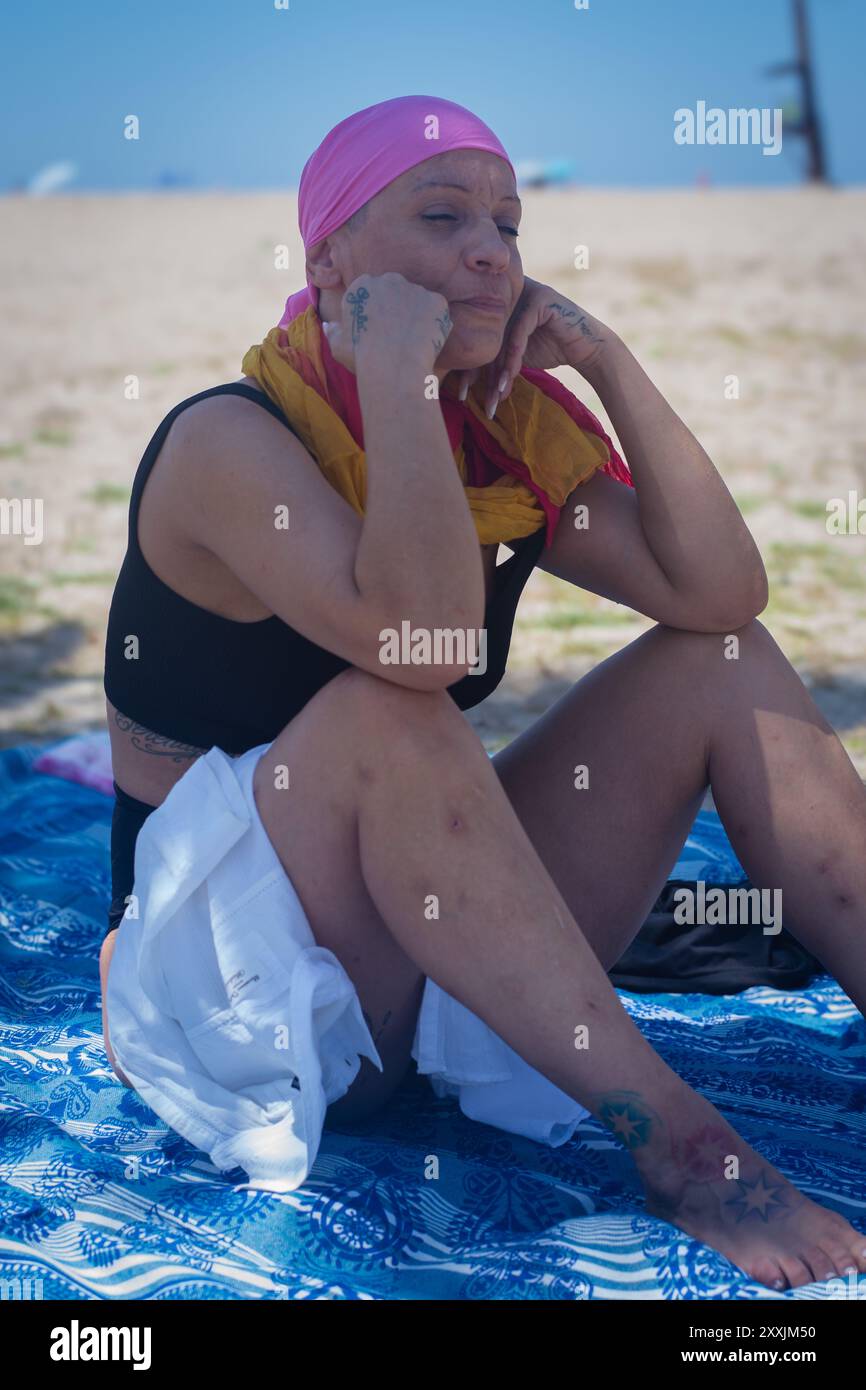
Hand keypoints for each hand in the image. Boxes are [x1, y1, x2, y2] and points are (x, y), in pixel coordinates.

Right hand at [322, 272, 452, 377]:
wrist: (394, 367)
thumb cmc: (362, 357)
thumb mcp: (338, 346)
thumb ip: (334, 331)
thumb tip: (329, 326)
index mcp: (362, 285)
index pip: (370, 290)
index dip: (375, 309)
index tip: (377, 328)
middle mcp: (389, 279)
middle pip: (395, 289)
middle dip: (396, 306)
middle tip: (397, 333)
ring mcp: (415, 288)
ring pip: (417, 299)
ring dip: (416, 314)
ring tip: (413, 340)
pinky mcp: (436, 300)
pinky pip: (436, 310)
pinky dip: (434, 323)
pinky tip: (427, 341)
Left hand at [453, 277, 615, 417]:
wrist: (585, 347)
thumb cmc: (549, 349)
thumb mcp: (513, 354)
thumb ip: (491, 356)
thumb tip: (459, 380)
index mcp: (496, 303)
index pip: (476, 336)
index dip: (467, 367)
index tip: (460, 394)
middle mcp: (507, 294)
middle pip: (485, 335)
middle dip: (477, 371)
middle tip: (468, 396)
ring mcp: (524, 292)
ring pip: (501, 336)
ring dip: (498, 370)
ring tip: (495, 395)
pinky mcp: (540, 299)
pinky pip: (520, 332)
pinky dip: (514, 357)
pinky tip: (510, 378)